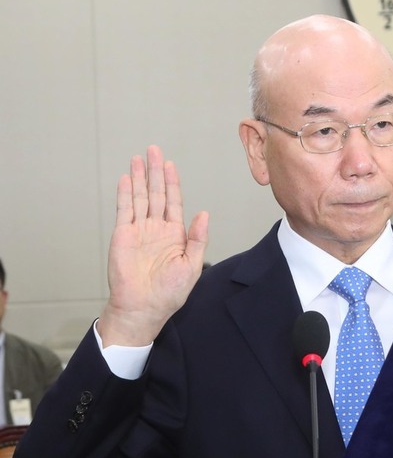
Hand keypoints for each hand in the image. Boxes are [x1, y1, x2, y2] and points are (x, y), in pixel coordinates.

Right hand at [99, 145, 208, 346]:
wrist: (143, 307)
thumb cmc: (169, 292)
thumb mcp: (191, 265)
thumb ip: (198, 238)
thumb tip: (204, 213)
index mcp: (174, 234)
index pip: (173, 202)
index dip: (172, 182)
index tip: (170, 164)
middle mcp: (156, 228)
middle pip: (156, 193)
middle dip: (155, 172)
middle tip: (153, 150)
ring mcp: (138, 230)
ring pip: (139, 197)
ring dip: (139, 177)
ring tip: (139, 157)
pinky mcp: (122, 236)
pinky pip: (125, 210)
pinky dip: (125, 193)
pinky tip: (127, 178)